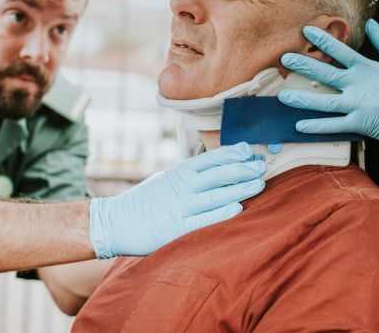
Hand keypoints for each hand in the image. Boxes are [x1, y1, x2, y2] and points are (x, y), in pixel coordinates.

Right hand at [89, 142, 264, 258]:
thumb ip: (192, 173)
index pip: (211, 158)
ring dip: (239, 188)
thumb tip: (221, 165)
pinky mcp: (177, 228)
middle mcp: (182, 186)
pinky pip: (203, 220)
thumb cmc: (146, 200)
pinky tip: (237, 209)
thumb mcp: (168, 179)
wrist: (115, 222)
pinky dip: (221, 213)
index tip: (250, 150)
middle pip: (218, 174)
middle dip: (243, 169)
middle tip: (262, 166)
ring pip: (215, 195)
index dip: (232, 153)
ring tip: (259, 184)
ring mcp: (180, 207)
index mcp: (180, 171)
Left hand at [278, 19, 378, 169]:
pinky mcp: (361, 124)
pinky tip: (299, 125)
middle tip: (283, 58)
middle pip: (325, 72)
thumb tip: (371, 23)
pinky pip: (334, 126)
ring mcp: (359, 105)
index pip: (341, 50)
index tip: (306, 30)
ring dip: (301, 98)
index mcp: (369, 68)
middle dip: (303, 64)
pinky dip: (316, 126)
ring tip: (282, 95)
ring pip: (323, 101)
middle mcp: (360, 85)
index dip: (323, 39)